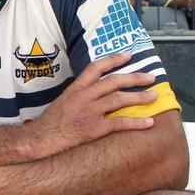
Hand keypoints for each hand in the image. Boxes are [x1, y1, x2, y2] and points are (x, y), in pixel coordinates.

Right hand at [30, 52, 157, 157]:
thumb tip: (95, 92)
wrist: (40, 139)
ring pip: (119, 99)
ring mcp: (89, 111)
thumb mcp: (63, 101)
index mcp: (75, 88)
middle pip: (113, 81)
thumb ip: (79, 95)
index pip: (96, 67)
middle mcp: (83, 96)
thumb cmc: (50, 123)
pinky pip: (119, 123)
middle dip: (135, 78)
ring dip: (140, 98)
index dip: (114, 59)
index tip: (129, 55)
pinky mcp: (93, 128)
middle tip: (150, 77)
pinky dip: (136, 123)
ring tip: (154, 97)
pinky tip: (149, 122)